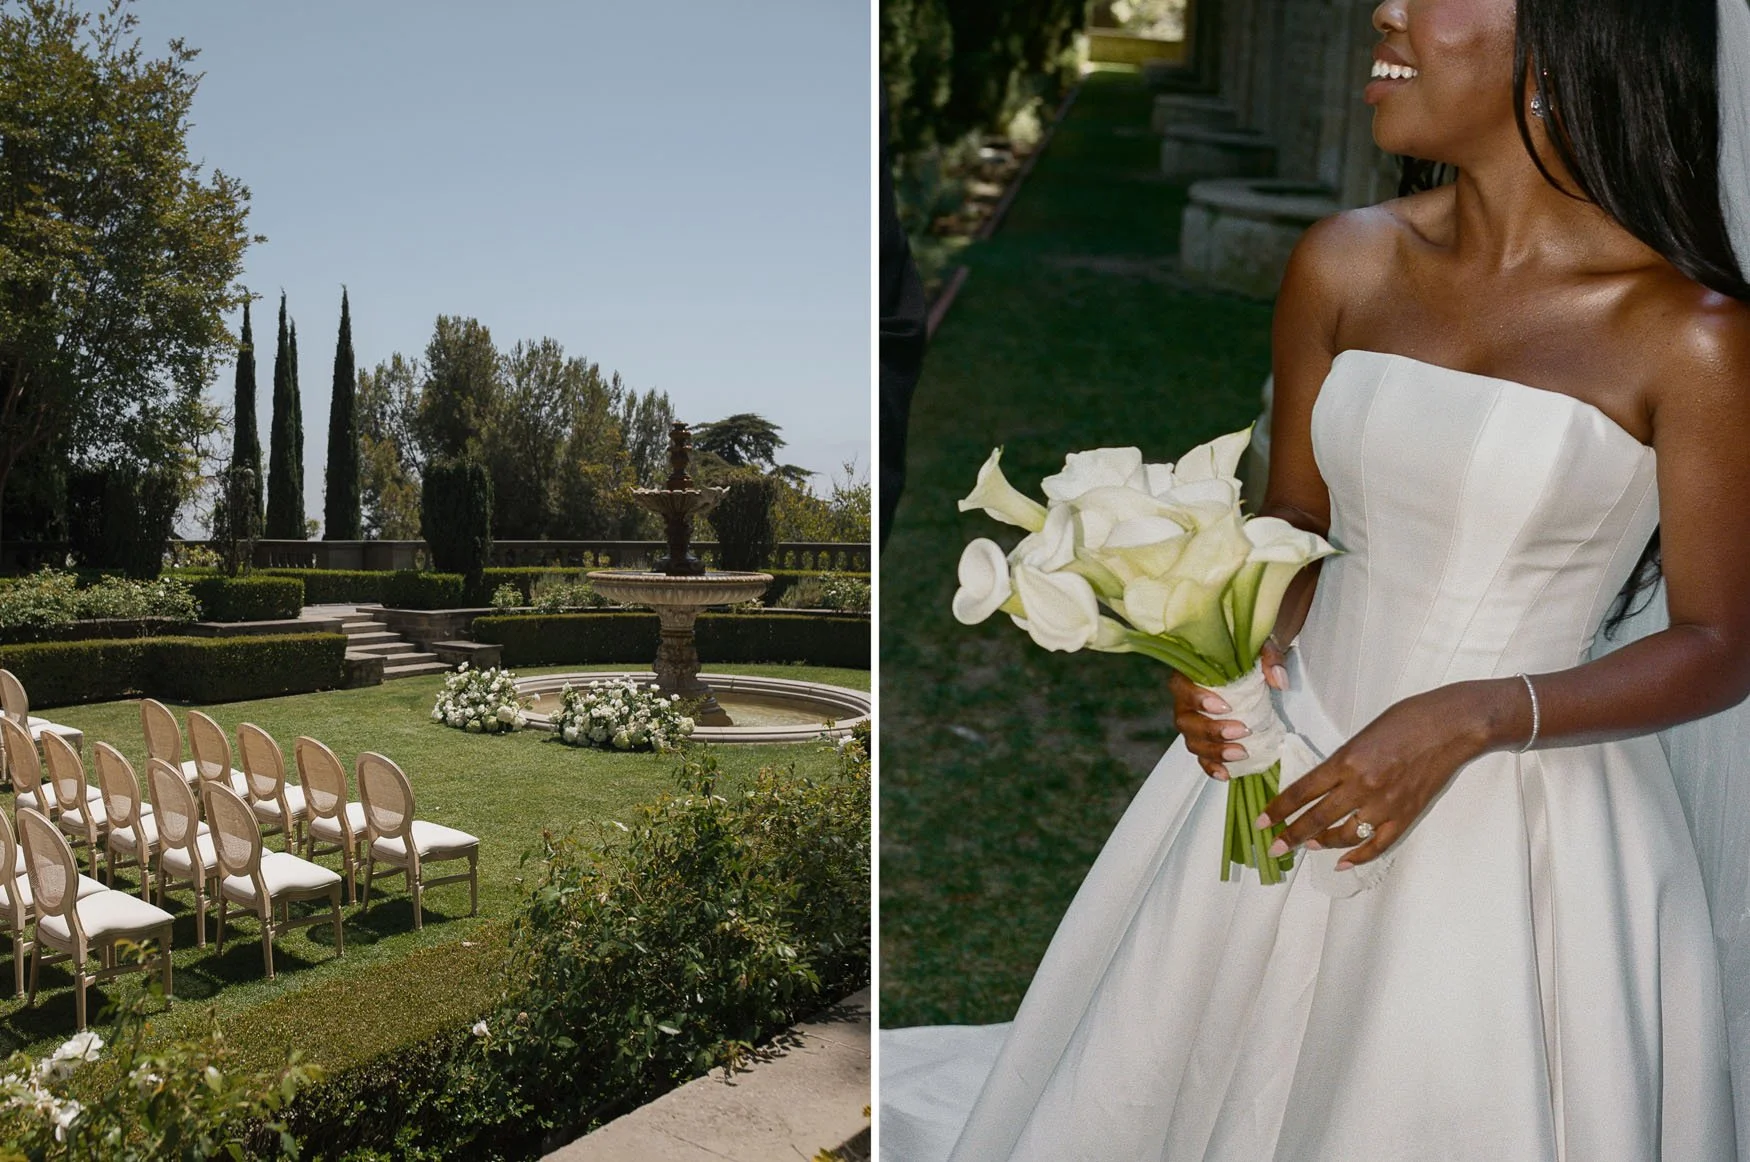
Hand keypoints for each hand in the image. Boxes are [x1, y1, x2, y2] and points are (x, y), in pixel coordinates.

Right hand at [1169, 637, 1291, 780]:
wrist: (1253, 663)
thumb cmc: (1251, 654)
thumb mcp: (1262, 647)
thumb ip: (1270, 658)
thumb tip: (1279, 680)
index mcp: (1191, 674)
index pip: (1181, 688)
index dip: (1197, 699)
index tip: (1224, 706)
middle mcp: (1186, 701)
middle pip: (1185, 721)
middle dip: (1211, 731)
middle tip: (1242, 731)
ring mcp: (1194, 723)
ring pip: (1192, 742)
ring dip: (1215, 752)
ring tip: (1242, 753)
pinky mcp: (1205, 739)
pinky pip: (1201, 758)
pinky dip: (1212, 767)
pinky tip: (1227, 775)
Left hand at [1256, 683, 1489, 867]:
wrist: (1452, 726)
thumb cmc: (1407, 719)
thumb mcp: (1362, 734)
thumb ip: (1342, 762)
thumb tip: (1324, 786)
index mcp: (1346, 761)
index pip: (1302, 792)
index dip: (1279, 810)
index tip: (1262, 823)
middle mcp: (1362, 786)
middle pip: (1317, 819)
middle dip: (1291, 836)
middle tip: (1275, 849)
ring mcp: (1385, 805)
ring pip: (1345, 836)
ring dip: (1323, 843)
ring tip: (1308, 845)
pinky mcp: (1407, 815)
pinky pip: (1378, 845)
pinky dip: (1358, 856)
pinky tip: (1343, 862)